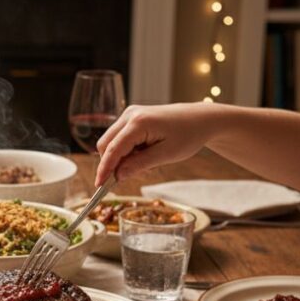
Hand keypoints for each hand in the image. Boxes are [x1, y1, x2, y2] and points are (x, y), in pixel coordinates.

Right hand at [95, 104, 215, 185]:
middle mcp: (129, 115)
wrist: (200, 119)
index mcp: (138, 122)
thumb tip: (117, 176)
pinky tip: (144, 154)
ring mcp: (129, 114)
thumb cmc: (188, 135)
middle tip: (128, 177)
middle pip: (105, 144)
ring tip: (145, 163)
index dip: (104, 169)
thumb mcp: (166, 155)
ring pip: (111, 141)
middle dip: (111, 163)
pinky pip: (120, 138)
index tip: (99, 186)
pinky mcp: (132, 117)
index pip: (112, 149)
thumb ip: (139, 165)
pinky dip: (126, 150)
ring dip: (120, 157)